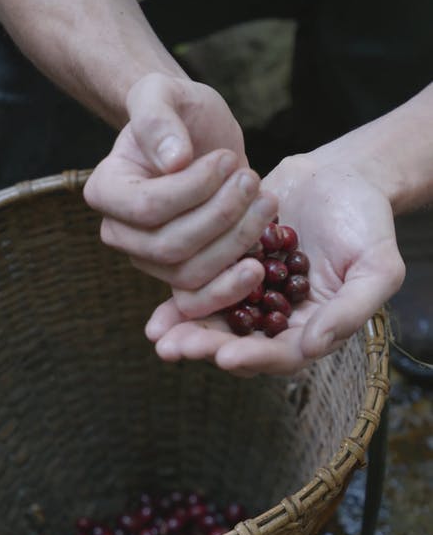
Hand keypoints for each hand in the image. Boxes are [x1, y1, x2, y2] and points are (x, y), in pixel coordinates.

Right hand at [83, 72, 276, 316]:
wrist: (200, 140)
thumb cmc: (179, 113)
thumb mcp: (164, 93)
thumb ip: (157, 116)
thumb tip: (172, 159)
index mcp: (106, 192)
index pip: (147, 208)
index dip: (193, 190)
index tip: (228, 159)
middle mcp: (121, 234)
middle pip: (170, 246)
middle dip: (220, 216)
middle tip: (252, 182)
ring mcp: (151, 262)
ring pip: (190, 273)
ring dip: (235, 242)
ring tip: (266, 204)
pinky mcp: (182, 279)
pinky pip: (200, 299)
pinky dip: (230, 288)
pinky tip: (259, 265)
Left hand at [145, 155, 405, 374]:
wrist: (342, 177)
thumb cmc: (368, 222)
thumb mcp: (378, 266)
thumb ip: (351, 310)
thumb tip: (314, 347)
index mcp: (314, 329)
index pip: (283, 355)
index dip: (255, 357)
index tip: (228, 356)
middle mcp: (279, 321)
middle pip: (241, 345)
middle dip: (209, 349)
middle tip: (179, 349)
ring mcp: (251, 298)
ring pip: (217, 325)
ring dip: (188, 334)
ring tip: (161, 338)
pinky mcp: (228, 271)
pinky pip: (202, 293)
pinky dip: (180, 306)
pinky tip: (157, 318)